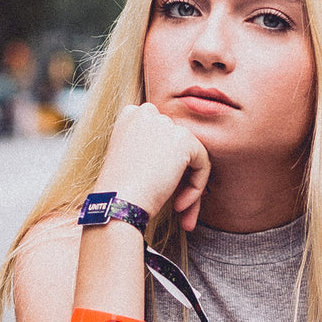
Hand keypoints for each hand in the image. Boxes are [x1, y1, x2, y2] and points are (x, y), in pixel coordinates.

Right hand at [94, 102, 210, 232]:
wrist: (118, 202)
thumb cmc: (120, 191)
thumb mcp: (130, 160)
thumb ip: (151, 149)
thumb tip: (177, 158)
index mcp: (130, 115)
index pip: (162, 136)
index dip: (166, 164)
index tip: (161, 187)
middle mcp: (147, 112)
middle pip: (177, 144)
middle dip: (180, 176)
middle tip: (177, 205)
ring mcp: (165, 123)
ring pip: (192, 155)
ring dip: (190, 184)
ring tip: (179, 209)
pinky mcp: (183, 138)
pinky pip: (203, 163)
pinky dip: (197, 186)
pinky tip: (179, 205)